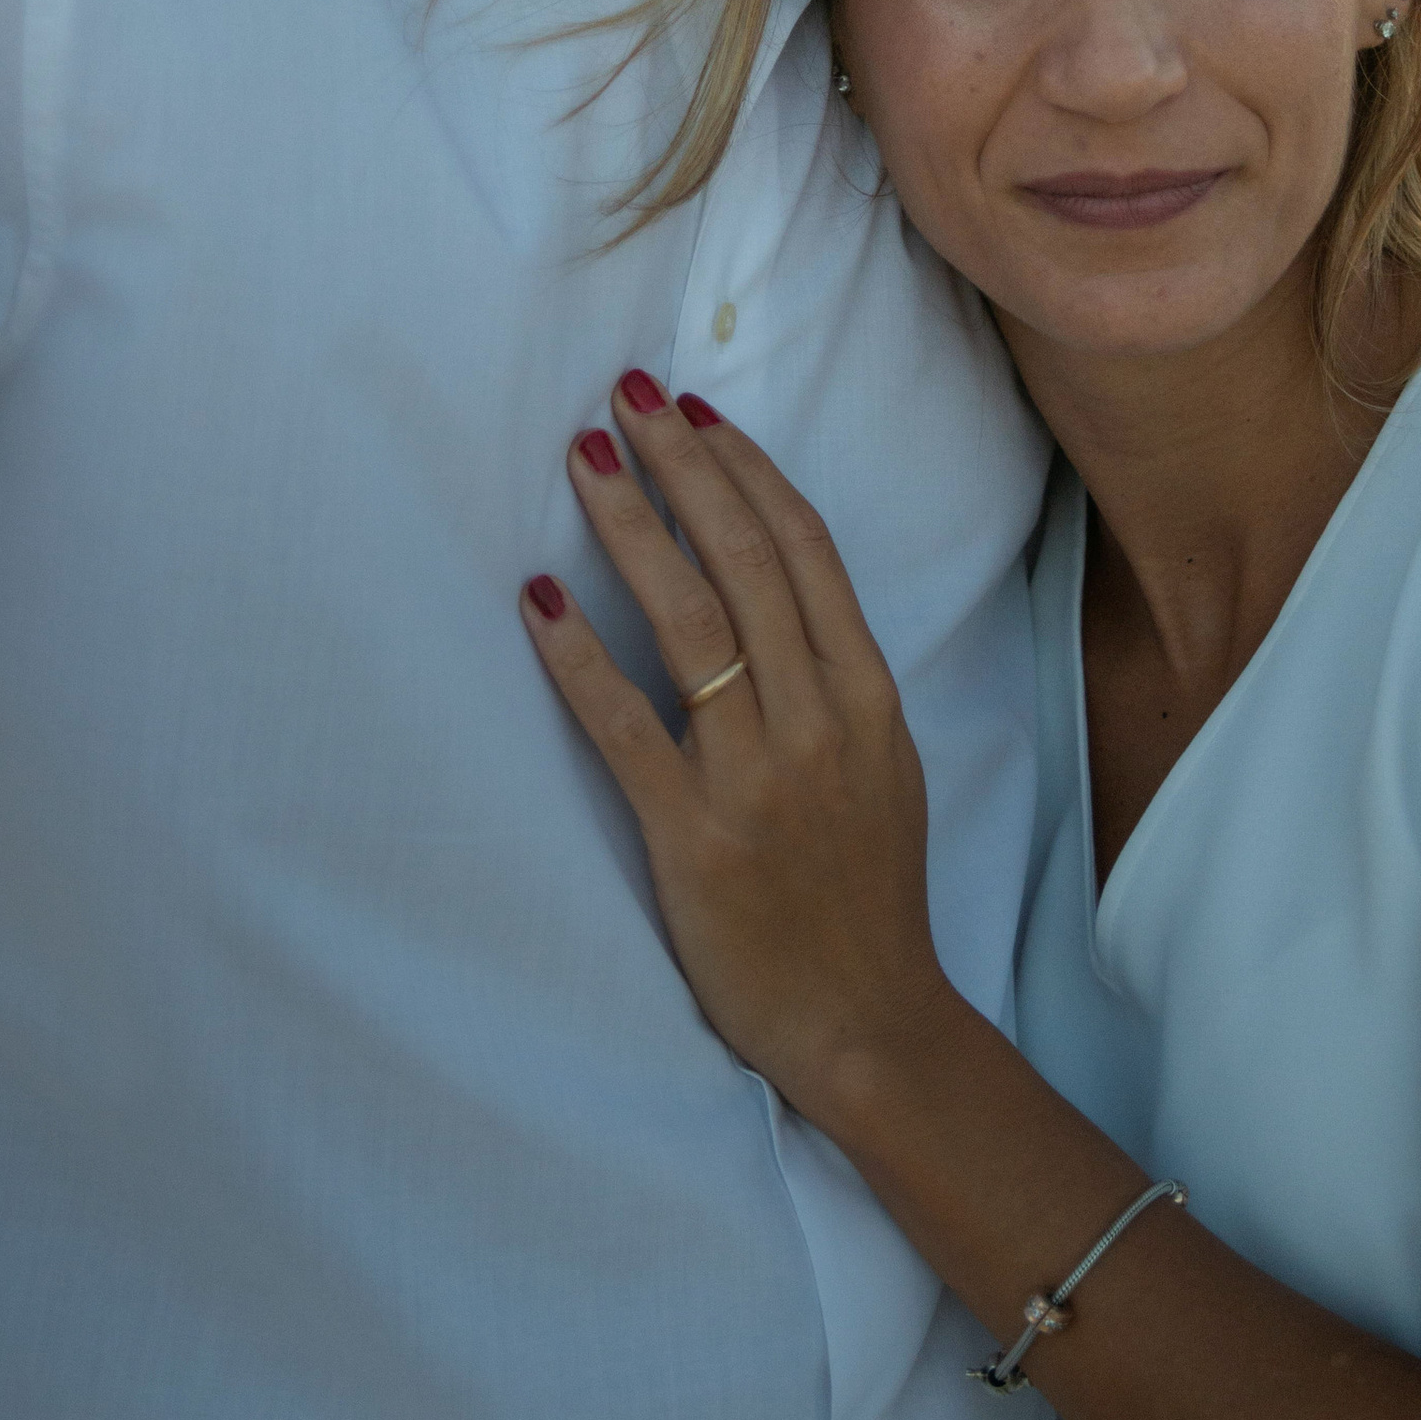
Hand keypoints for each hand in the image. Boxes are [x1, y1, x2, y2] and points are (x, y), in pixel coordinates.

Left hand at [520, 377, 955, 1116]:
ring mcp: (758, 777)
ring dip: (631, 527)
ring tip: (584, 458)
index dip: (745, 469)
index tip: (694, 411)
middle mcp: (817, 719)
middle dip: (682, 467)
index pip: (803, 550)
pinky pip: (626, 730)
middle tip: (624, 398)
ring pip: (687, 622)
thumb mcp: (883, 766)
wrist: (868, 1021)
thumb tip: (775, 592)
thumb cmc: (866, 893)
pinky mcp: (695, 838)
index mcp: (866, 695)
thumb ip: (835, 680)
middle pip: (744, 561)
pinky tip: (537, 603)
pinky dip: (579, 660)